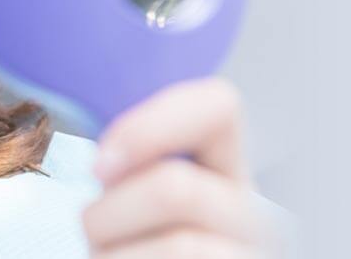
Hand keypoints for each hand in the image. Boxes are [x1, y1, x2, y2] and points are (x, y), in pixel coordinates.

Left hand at [82, 77, 264, 257]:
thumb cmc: (133, 253)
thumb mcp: (136, 207)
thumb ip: (134, 171)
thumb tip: (109, 164)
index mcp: (229, 174)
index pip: (219, 106)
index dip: (150, 126)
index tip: (101, 166)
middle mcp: (257, 216)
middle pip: (175, 188)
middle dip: (107, 215)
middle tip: (93, 237)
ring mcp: (247, 254)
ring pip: (175, 246)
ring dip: (110, 256)